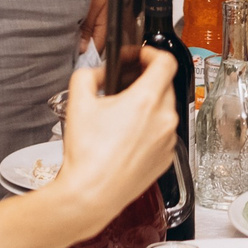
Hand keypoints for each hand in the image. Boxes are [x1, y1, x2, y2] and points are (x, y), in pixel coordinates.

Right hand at [56, 49, 179, 222]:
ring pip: (164, 110)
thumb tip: (98, 74)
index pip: (165, 62)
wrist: (92, 195)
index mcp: (147, 100)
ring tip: (122, 116)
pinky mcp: (167, 158)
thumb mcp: (79, 103)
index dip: (151, 52)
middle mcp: (164, 119)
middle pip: (164, 85)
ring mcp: (168, 140)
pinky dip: (150, 129)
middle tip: (123, 85)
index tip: (139, 56)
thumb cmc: (88, 156)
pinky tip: (127, 138)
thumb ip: (88, 75)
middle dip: (145, 80)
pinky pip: (163, 134)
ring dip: (148, 106)